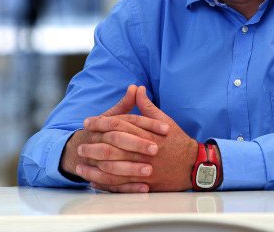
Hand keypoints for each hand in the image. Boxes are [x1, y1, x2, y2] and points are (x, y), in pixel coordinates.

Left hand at [80, 86, 198, 192]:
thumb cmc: (177, 141)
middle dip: (94, 146)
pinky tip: (94, 182)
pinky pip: (121, 185)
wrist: (193, 164)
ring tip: (81, 165)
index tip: (87, 122)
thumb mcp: (164, 120)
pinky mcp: (144, 184)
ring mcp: (143, 169)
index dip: (101, 122)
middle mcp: (143, 151)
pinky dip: (106, 184)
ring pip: (114, 168)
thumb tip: (137, 88)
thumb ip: (147, 106)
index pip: (119, 125)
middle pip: (113, 147)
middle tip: (80, 145)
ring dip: (95, 167)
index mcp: (146, 133)